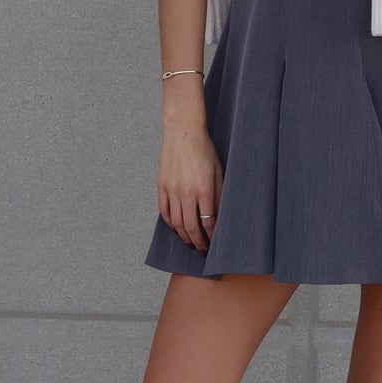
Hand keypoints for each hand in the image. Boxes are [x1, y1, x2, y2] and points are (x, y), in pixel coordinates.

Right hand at [157, 128, 224, 250]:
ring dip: (183, 235)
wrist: (183, 132)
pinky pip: (164, 210)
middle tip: (201, 249)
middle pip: (190, 227)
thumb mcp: (219, 172)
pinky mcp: (161, 185)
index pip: (208, 222)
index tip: (213, 243)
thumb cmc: (204, 150)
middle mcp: (186, 193)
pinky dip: (169, 222)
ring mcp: (172, 190)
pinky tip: (175, 227)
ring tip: (189, 242)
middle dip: (197, 242)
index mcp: (203, 190)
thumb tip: (219, 215)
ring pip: (176, 222)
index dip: (211, 237)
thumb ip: (219, 195)